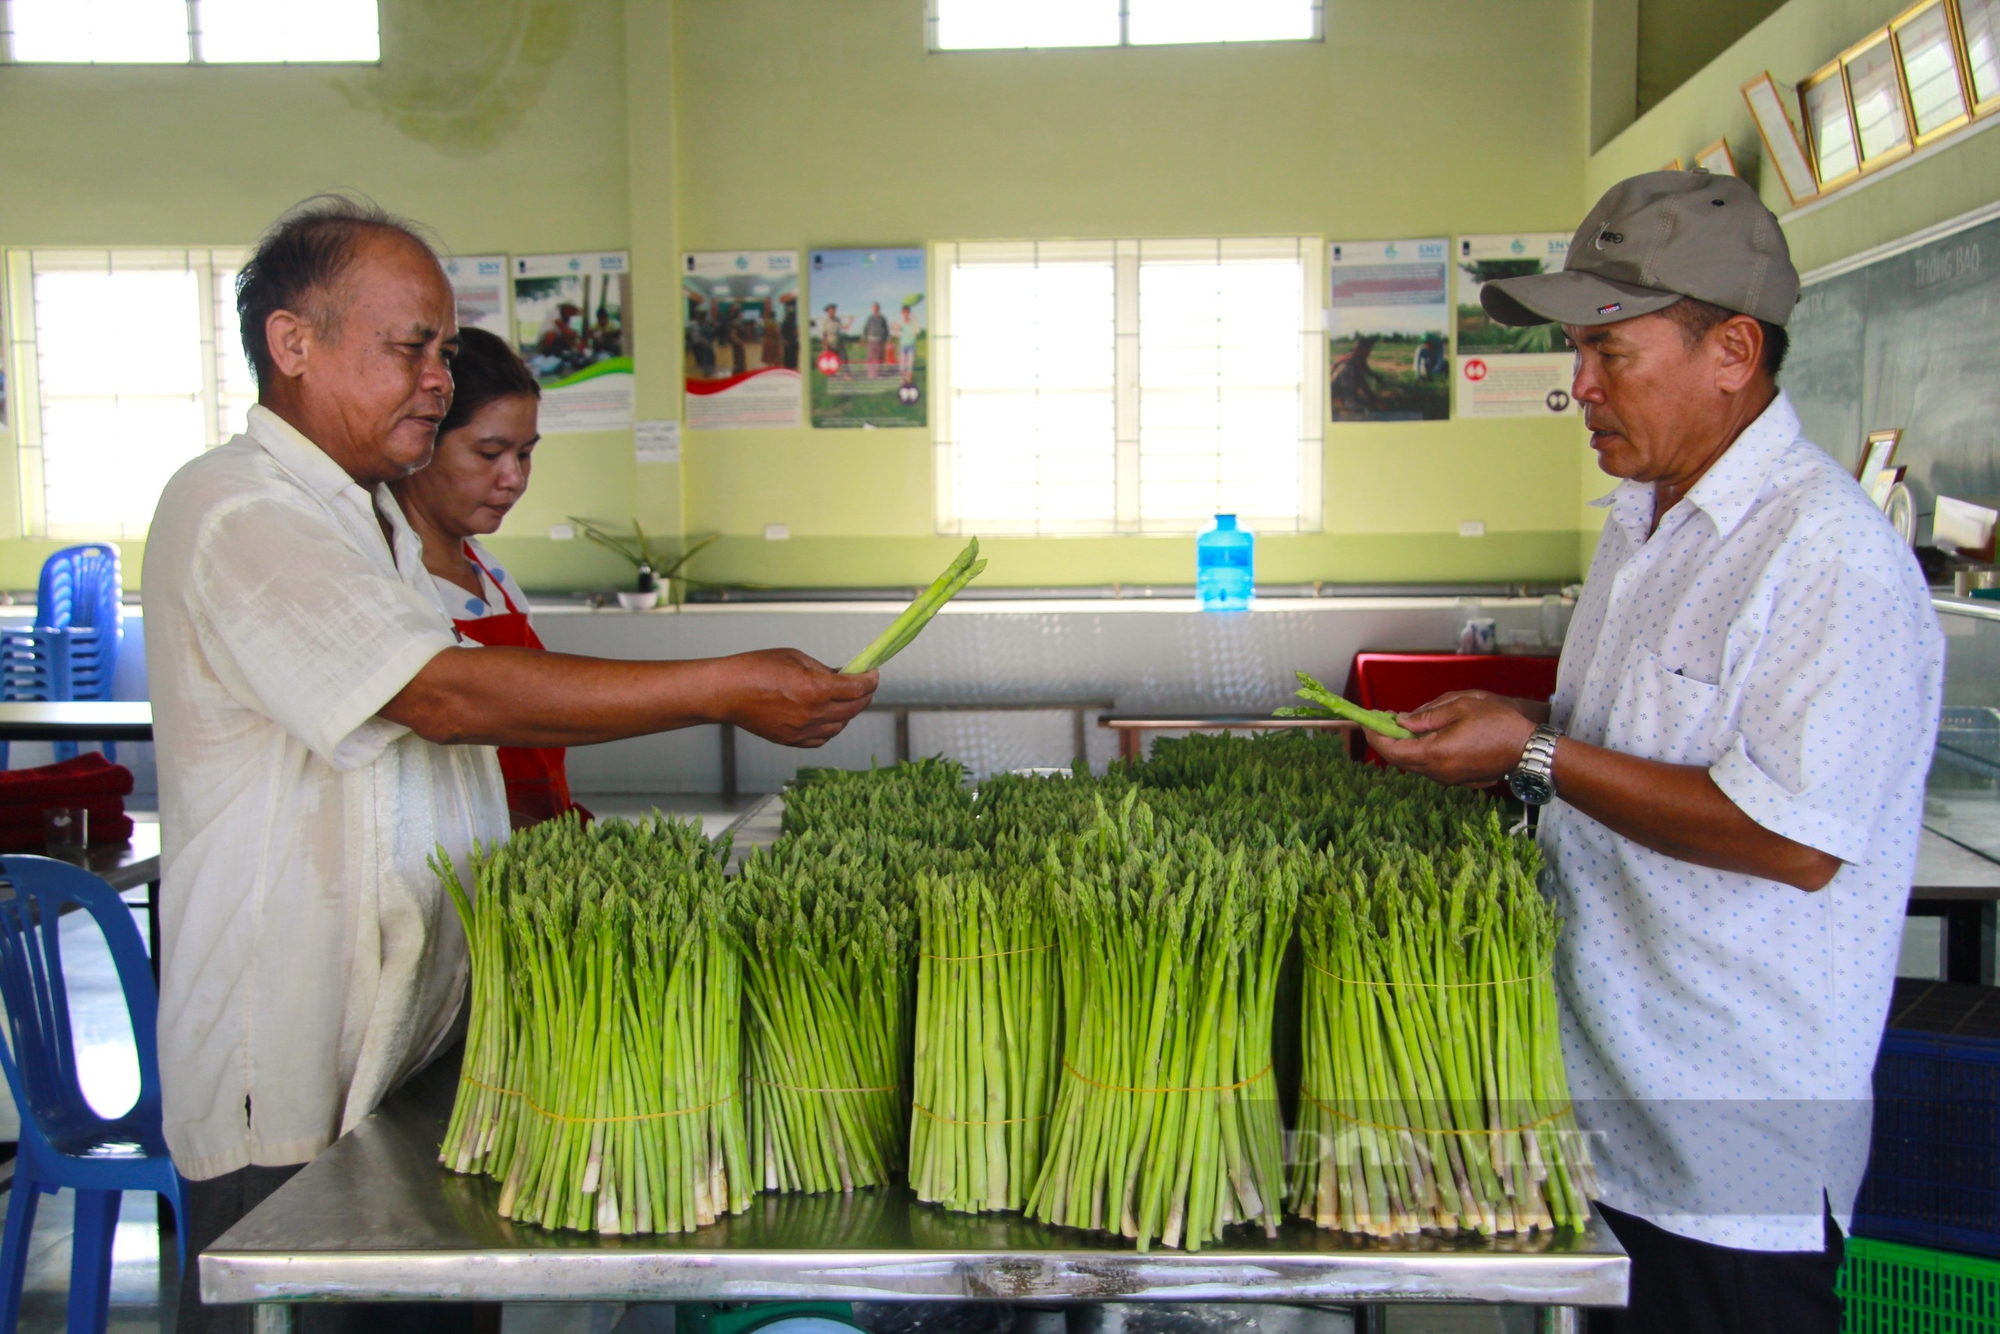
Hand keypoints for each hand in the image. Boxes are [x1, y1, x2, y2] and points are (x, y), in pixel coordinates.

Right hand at [720, 649, 877, 747]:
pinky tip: (829, 716)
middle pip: (853, 708)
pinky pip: (822, 738)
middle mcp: (811, 713)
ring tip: (846, 699)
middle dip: (864, 695)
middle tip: (865, 685)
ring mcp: (801, 731)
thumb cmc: (755, 669)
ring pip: (840, 726)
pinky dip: (832, 727)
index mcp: (814, 689)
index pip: (856, 688)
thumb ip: (823, 669)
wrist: (727, 692)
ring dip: (849, 712)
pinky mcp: (791, 740)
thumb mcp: (795, 658)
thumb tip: (842, 675)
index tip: (873, 674)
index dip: (870, 680)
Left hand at [1367, 690, 1537, 786]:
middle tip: (1381, 719)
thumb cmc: (1497, 723)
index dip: (1375, 737)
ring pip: (1415, 763)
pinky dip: (1420, 750)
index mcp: (1435, 754)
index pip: (1392, 751)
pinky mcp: (1457, 778)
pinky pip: (1430, 765)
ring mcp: (1448, 778)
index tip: (1366, 722)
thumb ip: (1427, 716)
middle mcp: (1438, 772)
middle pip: (1400, 760)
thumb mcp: (1460, 707)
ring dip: (1404, 745)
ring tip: (1403, 723)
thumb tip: (1401, 721)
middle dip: (1387, 740)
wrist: (1528, 749)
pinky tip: (1425, 734)